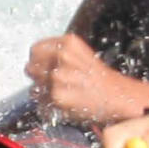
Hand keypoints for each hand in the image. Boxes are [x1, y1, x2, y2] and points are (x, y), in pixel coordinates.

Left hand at [26, 33, 148, 127]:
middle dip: (38, 76)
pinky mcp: (56, 95)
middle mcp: (62, 56)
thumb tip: (36, 61)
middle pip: (31, 66)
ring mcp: (58, 76)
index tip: (43, 68)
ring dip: (43, 92)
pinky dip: (48, 104)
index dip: (38, 60)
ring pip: (34, 85)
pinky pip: (40, 101)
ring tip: (62, 93)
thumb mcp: (81, 55)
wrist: (117, 97)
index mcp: (68, 42)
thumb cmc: (100, 79)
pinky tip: (63, 102)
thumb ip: (58, 54)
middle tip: (53, 84)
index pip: (35, 49)